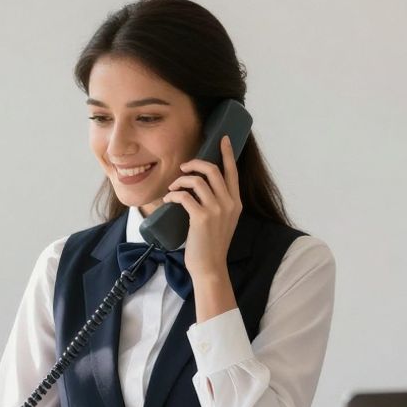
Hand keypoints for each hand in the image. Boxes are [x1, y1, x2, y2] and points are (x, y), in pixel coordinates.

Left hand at [163, 135, 241, 279]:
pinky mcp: (202, 218)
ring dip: (181, 180)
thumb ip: (218, 203)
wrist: (210, 267)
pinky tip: (169, 200)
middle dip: (195, 163)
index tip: (223, 139)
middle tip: (183, 167)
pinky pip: (184, 196)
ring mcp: (217, 210)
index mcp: (236, 203)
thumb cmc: (211, 244)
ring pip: (197, 180)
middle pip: (213, 170)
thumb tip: (198, 185)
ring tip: (173, 188)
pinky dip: (174, 195)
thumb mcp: (222, 221)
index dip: (227, 153)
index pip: (233, 172)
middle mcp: (229, 203)